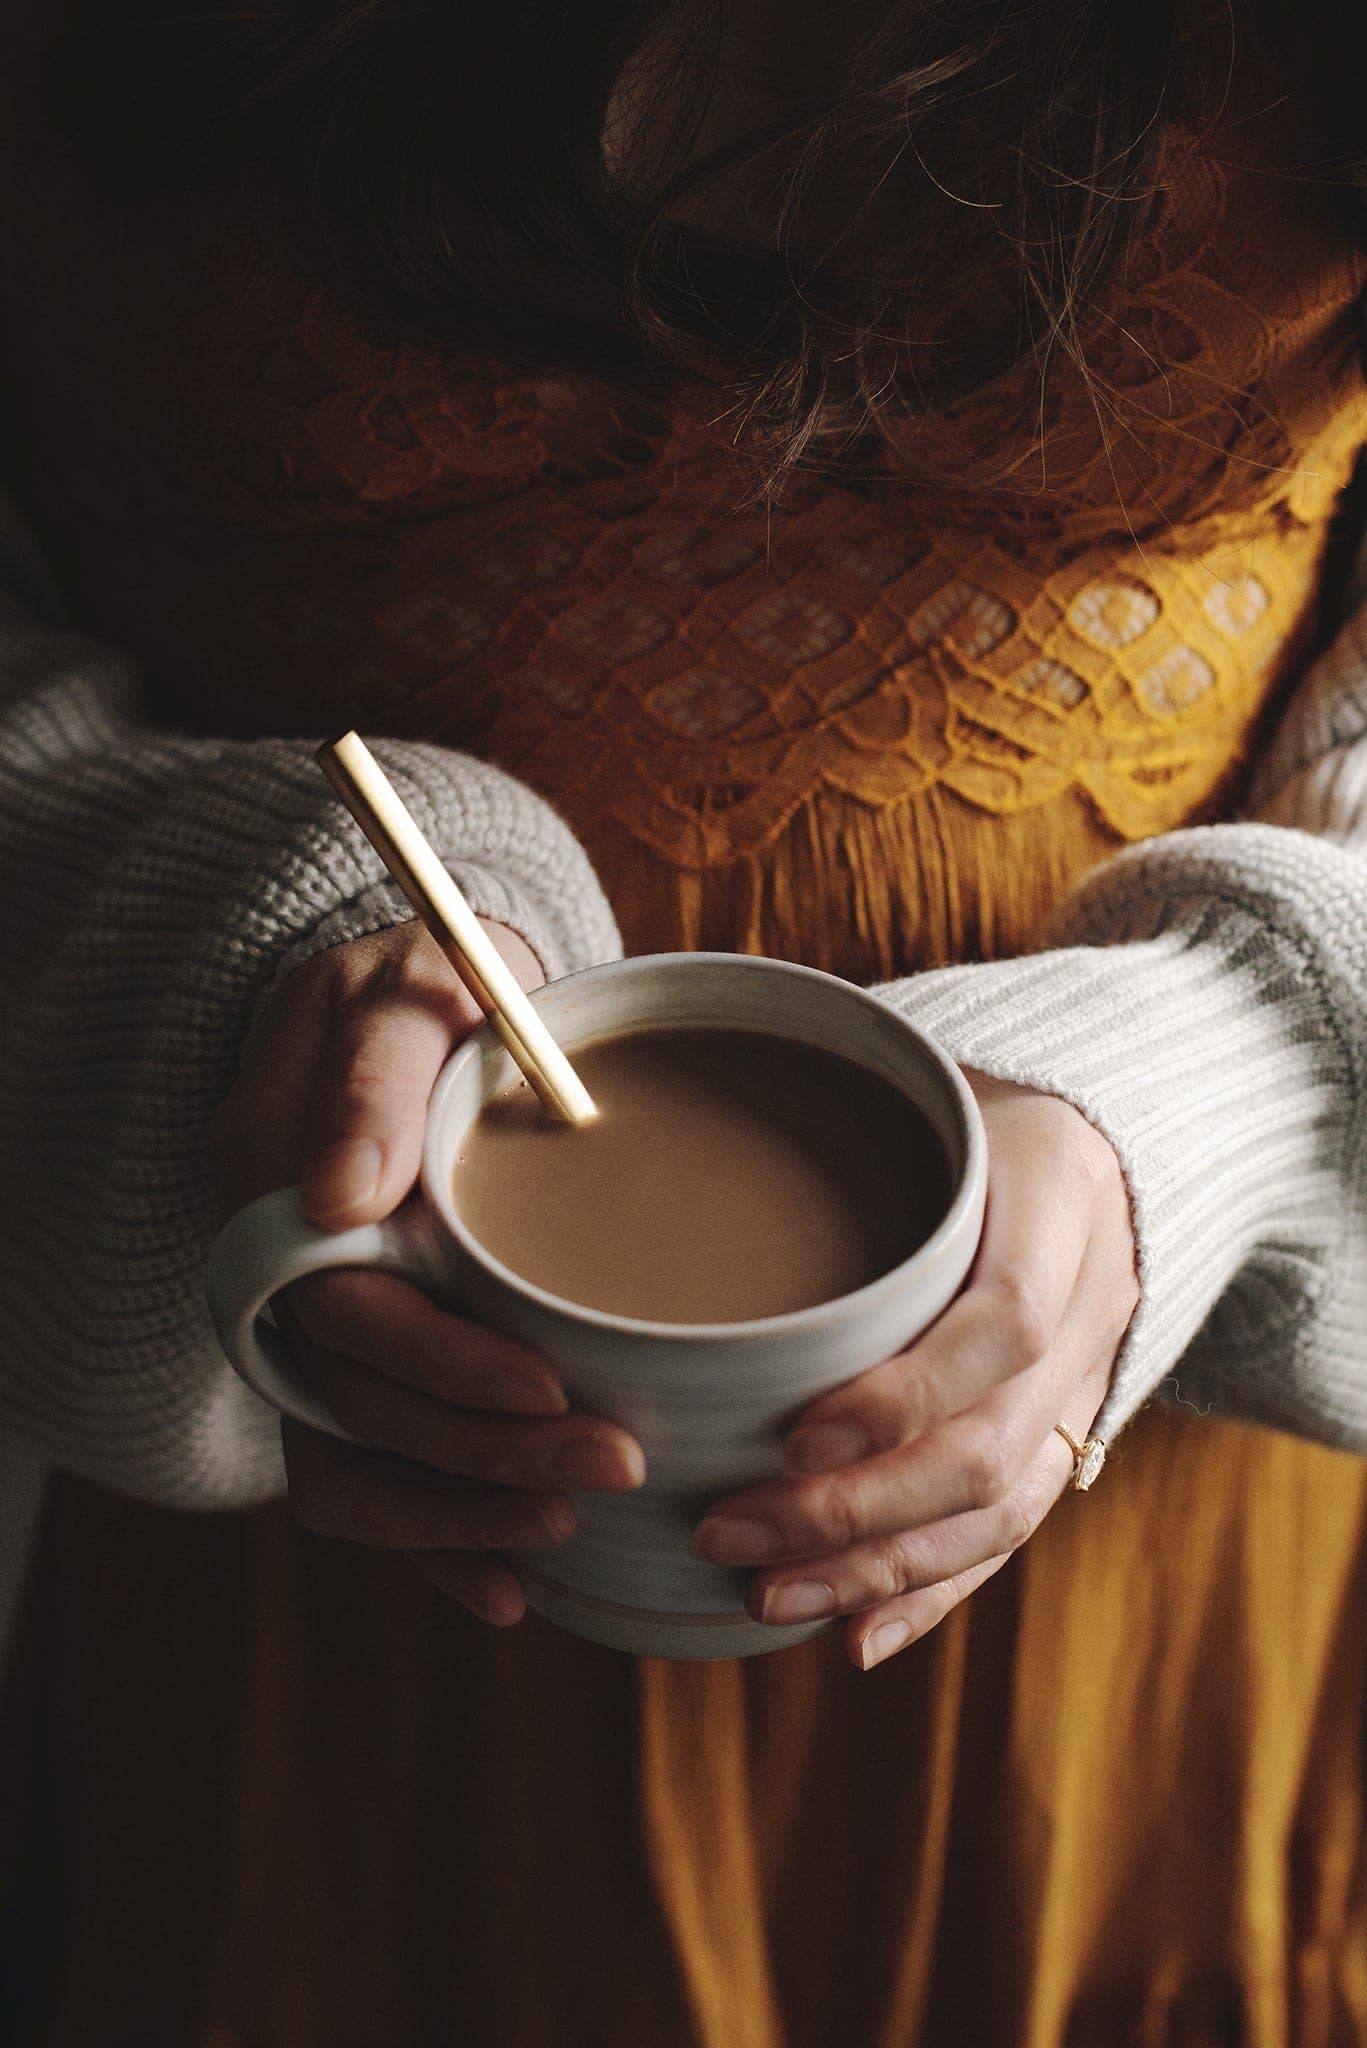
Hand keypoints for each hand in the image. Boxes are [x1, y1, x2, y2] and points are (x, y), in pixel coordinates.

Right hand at [212, 917, 645, 1626]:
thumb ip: (373, 1075)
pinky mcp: (364, 1362)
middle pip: (365, 1401)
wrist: (425, 1014)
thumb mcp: (407, 984)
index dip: (444, 1366)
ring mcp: (317, 1329)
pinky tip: (511, 1589)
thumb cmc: (427, 986)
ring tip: (567, 1533)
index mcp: (278, 1183)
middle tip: (615, 1467)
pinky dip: (435, 1540)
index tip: (550, 1387)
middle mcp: (283, 1275)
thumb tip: (337, 1199)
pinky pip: (370, 1475)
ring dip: (460, 1513)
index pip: (349, 1309)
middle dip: (486, 1454)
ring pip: (358, 1460)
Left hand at [688, 1072, 1138, 1670]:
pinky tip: (852, 1637)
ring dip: (878, 1567)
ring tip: (765, 1593)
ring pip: (999, 1507)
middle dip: (855, 1509)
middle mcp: (1090, 1302)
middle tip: (724, 1529)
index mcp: (1058, 1195)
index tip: (792, 1435)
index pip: (1002, 1322)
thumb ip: (828, 1113)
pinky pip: (1009, 1532)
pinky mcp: (1067, 1434)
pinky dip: (931, 1593)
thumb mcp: (922, 1079)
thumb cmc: (968, 1105)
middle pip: (989, 1444)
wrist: (1102, 1143)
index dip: (903, 1394)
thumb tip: (654, 1135)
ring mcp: (1086, 1379)